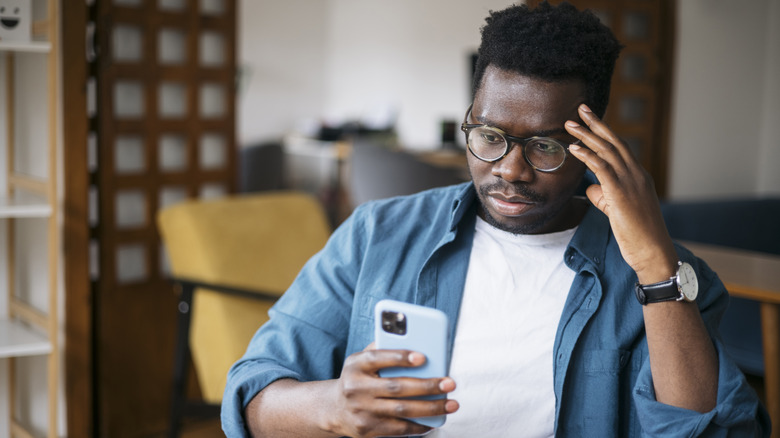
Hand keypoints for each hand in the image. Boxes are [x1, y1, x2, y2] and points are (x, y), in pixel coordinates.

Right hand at [327, 345, 457, 437]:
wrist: (334, 409)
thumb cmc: (358, 378)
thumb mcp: (361, 360)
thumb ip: (383, 349)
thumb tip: (416, 342)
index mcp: (355, 365)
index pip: (377, 358)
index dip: (400, 357)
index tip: (423, 357)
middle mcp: (356, 388)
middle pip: (396, 387)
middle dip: (427, 385)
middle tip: (450, 382)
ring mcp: (362, 410)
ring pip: (402, 410)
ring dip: (431, 408)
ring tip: (451, 404)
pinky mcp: (368, 429)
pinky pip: (399, 429)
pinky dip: (419, 425)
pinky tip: (434, 420)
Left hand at [565, 104, 676, 282]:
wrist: (653, 252)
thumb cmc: (636, 235)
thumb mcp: (617, 210)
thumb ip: (604, 195)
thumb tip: (591, 186)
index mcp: (638, 176)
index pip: (619, 147)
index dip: (604, 131)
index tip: (590, 118)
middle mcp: (636, 174)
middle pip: (613, 141)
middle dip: (596, 124)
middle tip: (580, 109)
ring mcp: (630, 182)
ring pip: (607, 151)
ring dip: (586, 135)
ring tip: (569, 124)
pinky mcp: (621, 193)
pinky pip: (602, 168)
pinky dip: (587, 155)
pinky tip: (574, 148)